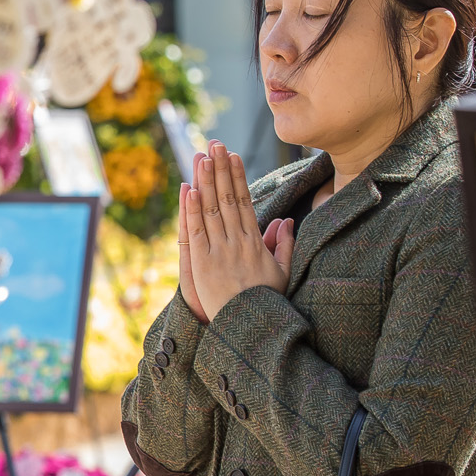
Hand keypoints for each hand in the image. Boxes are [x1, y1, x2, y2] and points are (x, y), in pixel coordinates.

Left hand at [181, 142, 293, 321]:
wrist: (251, 330)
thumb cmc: (266, 303)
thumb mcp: (282, 273)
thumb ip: (284, 245)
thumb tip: (285, 220)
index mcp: (255, 242)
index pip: (245, 202)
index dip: (238, 177)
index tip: (233, 156)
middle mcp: (238, 242)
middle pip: (228, 198)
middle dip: (221, 169)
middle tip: (215, 144)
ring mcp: (220, 252)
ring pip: (212, 210)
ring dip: (206, 181)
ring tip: (202, 157)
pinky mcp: (203, 264)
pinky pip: (196, 232)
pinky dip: (192, 210)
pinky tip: (190, 189)